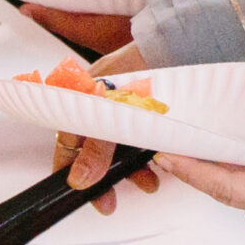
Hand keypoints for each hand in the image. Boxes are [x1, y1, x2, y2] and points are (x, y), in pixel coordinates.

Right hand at [53, 44, 158, 210]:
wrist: (176, 45)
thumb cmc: (141, 65)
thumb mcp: (113, 113)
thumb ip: (97, 147)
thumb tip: (79, 179)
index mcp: (80, 101)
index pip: (67, 143)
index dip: (70, 169)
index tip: (80, 193)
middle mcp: (99, 105)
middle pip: (94, 149)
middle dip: (105, 177)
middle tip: (111, 200)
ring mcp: (123, 107)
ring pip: (119, 147)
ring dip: (130, 169)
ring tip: (148, 183)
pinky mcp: (145, 108)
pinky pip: (140, 138)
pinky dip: (146, 152)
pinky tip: (159, 162)